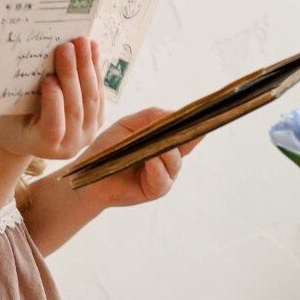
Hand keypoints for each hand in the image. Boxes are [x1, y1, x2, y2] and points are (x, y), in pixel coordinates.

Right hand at [0, 36, 103, 162]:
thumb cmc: (12, 121)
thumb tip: (32, 59)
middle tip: (66, 47)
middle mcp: (69, 146)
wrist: (28, 136)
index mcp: (44, 146)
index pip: (53, 126)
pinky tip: (93, 48)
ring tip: (82, 42)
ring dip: (88, 67)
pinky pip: (99, 93)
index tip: (48, 79)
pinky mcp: (97, 120)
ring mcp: (86, 134)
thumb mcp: (10, 112)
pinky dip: (96, 69)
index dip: (53, 103)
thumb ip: (21, 96)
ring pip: (91, 99)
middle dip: (72, 74)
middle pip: (75, 107)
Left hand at [72, 105, 199, 207]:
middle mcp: (169, 156)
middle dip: (187, 133)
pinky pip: (163, 178)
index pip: (188, 128)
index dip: (199, 120)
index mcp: (165, 139)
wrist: (89, 174)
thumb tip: (175, 114)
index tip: (211, 110)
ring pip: (175, 161)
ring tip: (155, 146)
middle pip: (188, 143)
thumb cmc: (108, 147)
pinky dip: (157, 167)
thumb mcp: (129, 125)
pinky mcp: (155, 189)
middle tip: (184, 124)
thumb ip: (151, 116)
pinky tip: (150, 159)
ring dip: (166, 152)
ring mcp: (164, 174)